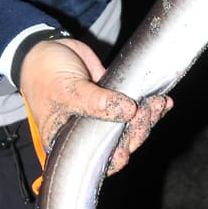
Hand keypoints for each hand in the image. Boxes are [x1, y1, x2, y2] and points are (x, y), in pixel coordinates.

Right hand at [19, 37, 171, 174]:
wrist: (45, 48)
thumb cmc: (44, 74)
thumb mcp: (67, 90)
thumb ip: (96, 103)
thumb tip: (127, 111)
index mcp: (67, 142)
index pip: (95, 160)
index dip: (112, 158)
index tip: (125, 149)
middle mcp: (86, 135)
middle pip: (118, 144)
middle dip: (136, 132)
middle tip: (145, 113)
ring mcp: (102, 117)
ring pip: (130, 127)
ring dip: (147, 118)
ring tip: (158, 104)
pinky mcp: (113, 100)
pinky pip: (134, 108)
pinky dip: (150, 106)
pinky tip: (163, 102)